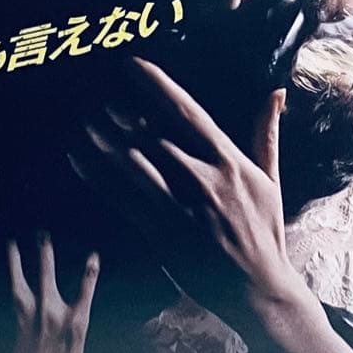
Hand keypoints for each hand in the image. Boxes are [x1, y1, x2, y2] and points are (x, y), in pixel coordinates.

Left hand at [69, 57, 352, 352]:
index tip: (133, 64)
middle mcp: (205, 179)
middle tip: (92, 88)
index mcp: (231, 161)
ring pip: (133, 164)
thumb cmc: (265, 231)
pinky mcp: (162, 233)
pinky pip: (122, 198)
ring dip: (103, 137)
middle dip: (121, 110)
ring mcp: (182, 207)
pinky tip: (77, 156)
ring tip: (80, 115)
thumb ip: (266, 133)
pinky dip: (97, 175)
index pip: (188, 112)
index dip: (157, 85)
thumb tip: (275, 93)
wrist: (258, 287)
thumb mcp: (271, 178)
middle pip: (153, 134)